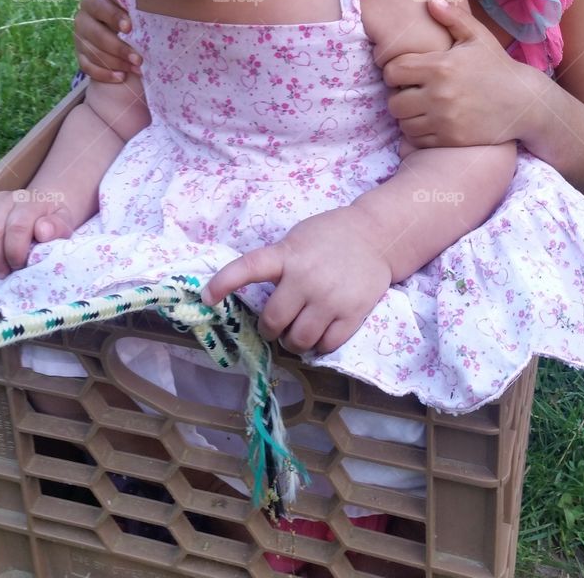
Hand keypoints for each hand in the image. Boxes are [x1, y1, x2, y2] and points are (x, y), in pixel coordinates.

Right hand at [0, 190, 74, 275]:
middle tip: (1, 272)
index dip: (15, 252)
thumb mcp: (64, 224)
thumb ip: (57, 228)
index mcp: (31, 203)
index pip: (18, 226)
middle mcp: (7, 198)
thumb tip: (41, 230)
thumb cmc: (52, 220)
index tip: (18, 266)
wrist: (45, 203)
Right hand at [75, 0, 141, 83]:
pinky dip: (104, 74)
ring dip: (115, 63)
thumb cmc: (127, 8)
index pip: (99, 7)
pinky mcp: (80, 56)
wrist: (121, 28)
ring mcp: (79, 38)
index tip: (130, 27)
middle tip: (139, 57)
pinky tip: (121, 77)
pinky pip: (87, 67)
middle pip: (96, 34)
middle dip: (117, 47)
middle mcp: (82, 19)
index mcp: (93, 1)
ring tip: (137, 68)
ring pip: (92, 53)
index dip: (113, 16)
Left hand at [203, 207, 392, 355]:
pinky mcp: (352, 314)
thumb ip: (279, 263)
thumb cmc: (330, 236)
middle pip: (274, 321)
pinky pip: (325, 346)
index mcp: (288, 255)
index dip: (224, 282)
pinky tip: (319, 334)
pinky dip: (318, 346)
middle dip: (270, 329)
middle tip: (276, 325)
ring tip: (297, 333)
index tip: (206, 297)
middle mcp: (306, 278)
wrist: (377, 236)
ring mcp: (330, 298)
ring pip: (298, 340)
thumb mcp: (298, 240)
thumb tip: (257, 295)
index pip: (249, 268)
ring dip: (292, 342)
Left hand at [383, 0, 536, 149]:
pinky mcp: (451, 139)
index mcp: (440, 66)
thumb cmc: (498, 67)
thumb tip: (430, 0)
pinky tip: (429, 123)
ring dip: (408, 116)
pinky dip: (418, 133)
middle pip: (393, 102)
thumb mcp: (478, 37)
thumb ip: (452, 17)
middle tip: (410, 93)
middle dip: (398, 96)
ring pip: (404, 123)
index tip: (404, 73)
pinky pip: (418, 140)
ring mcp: (445, 120)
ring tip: (419, 108)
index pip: (392, 71)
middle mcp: (439, 94)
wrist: (525, 103)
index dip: (393, 71)